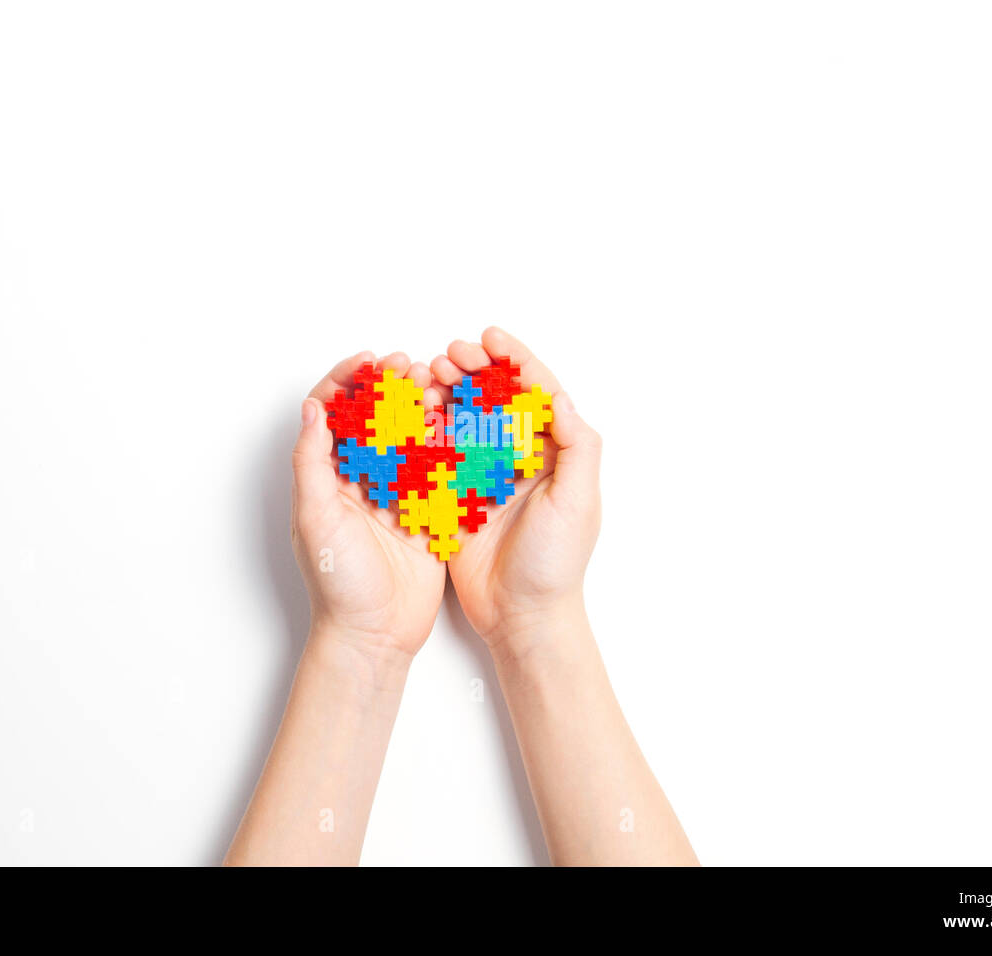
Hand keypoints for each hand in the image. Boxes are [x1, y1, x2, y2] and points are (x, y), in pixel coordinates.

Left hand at [291, 351, 447, 658]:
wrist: (375, 636)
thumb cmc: (337, 584)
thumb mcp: (316, 519)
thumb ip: (313, 464)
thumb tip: (315, 410)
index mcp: (327, 478)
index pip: (332, 415)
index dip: (347, 382)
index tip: (369, 362)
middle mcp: (361, 480)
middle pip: (375, 418)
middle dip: (391, 387)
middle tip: (411, 367)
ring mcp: (396, 494)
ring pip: (409, 436)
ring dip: (421, 407)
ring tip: (437, 385)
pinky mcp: (427, 512)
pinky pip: (438, 468)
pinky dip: (447, 441)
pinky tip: (458, 421)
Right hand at [430, 328, 602, 657]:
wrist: (521, 616)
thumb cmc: (556, 564)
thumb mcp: (578, 503)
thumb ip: (576, 447)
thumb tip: (559, 397)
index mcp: (554, 453)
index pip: (536, 392)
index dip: (515, 360)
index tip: (491, 338)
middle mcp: (519, 458)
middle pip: (495, 398)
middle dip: (474, 369)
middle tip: (450, 355)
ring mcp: (485, 475)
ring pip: (464, 418)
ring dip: (447, 391)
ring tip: (428, 374)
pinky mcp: (455, 495)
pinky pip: (439, 452)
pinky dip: (426, 428)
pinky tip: (413, 411)